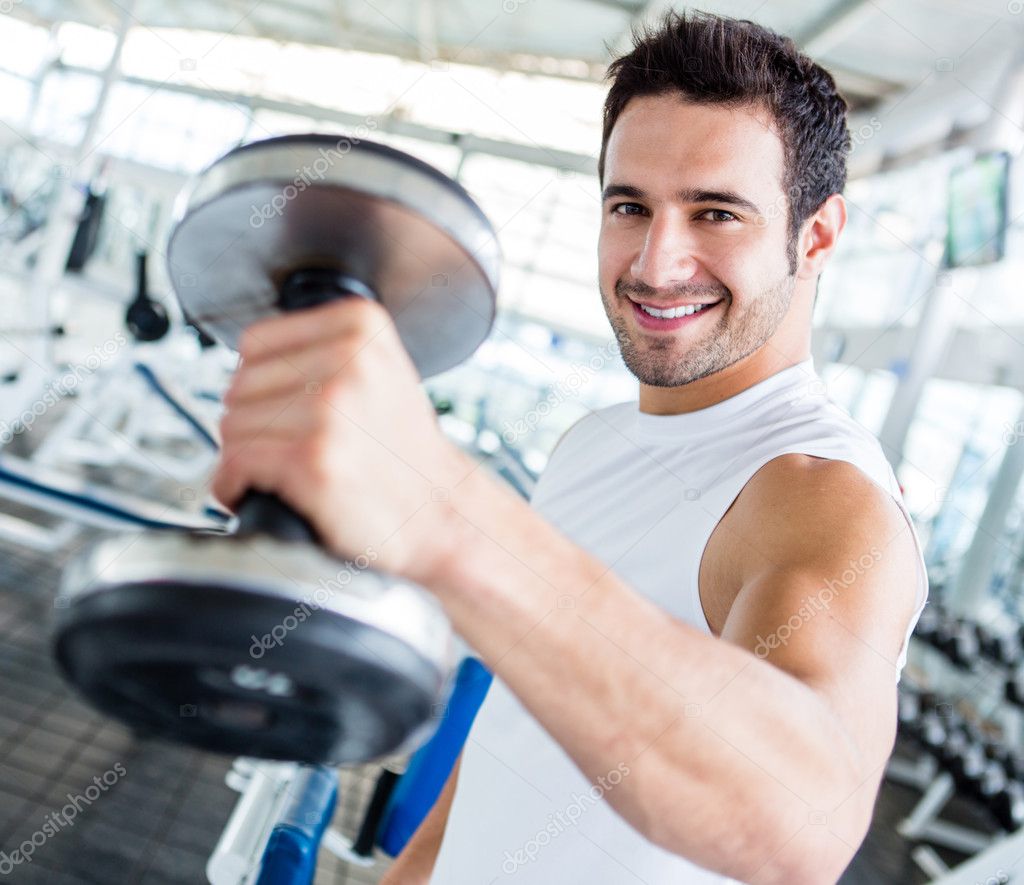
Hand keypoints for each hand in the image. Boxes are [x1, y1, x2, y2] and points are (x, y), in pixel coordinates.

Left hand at [210, 298, 469, 586]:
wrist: (439, 513)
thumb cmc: (403, 452)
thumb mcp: (379, 371)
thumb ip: (321, 349)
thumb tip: (243, 364)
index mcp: (360, 326)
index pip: (255, 342)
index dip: (259, 383)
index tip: (281, 411)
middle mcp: (347, 359)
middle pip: (239, 385)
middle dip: (251, 424)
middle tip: (286, 448)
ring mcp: (330, 410)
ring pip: (233, 426)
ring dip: (243, 458)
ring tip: (280, 473)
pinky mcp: (313, 459)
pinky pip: (236, 463)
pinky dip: (235, 486)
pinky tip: (257, 493)